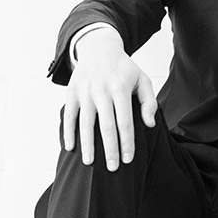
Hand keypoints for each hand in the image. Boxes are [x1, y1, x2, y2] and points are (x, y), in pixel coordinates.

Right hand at [61, 27, 157, 169]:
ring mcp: (85, 92)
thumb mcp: (142, 80)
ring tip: (90, 163)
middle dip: (110, 149)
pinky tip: (71, 147)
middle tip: (113, 169)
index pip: (125, 122)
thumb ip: (149, 102)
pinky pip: (69, 116)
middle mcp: (101, 91)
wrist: (99, 48)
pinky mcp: (72, 93)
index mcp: (120, 89)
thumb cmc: (124, 69)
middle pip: (106, 126)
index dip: (127, 143)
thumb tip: (149, 125)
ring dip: (87, 145)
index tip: (128, 160)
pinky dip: (68, 132)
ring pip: (85, 123)